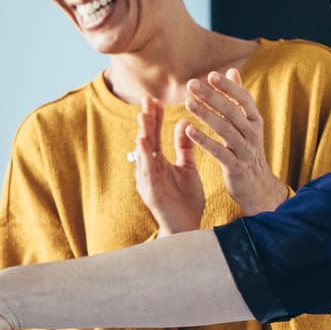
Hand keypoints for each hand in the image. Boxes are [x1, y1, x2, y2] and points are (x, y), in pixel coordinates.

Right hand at [132, 99, 204, 234]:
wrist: (187, 230)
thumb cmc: (186, 202)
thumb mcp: (187, 169)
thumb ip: (184, 147)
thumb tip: (182, 122)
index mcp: (160, 163)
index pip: (156, 135)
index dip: (155, 118)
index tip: (156, 99)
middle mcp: (150, 170)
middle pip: (147, 140)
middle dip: (147, 120)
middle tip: (146, 99)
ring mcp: (148, 181)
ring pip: (144, 154)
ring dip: (143, 134)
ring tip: (143, 116)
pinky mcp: (151, 193)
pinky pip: (146, 172)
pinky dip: (145, 157)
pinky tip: (144, 144)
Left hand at [180, 71, 287, 216]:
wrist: (257, 186)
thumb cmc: (247, 149)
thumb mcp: (247, 123)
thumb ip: (239, 98)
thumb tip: (232, 70)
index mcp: (254, 120)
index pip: (243, 99)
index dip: (228, 87)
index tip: (211, 74)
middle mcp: (252, 133)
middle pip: (231, 111)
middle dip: (211, 96)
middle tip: (191, 84)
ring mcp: (244, 150)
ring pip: (224, 129)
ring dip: (205, 115)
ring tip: (188, 103)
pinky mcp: (235, 166)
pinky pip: (219, 151)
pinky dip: (204, 140)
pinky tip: (188, 130)